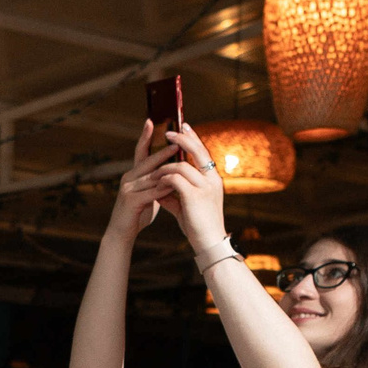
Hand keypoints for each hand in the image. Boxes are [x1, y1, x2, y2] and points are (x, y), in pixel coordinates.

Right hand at [105, 119, 185, 242]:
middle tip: (177, 141)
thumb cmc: (137, 213)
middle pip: (147, 160)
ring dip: (168, 170)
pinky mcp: (131, 201)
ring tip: (182, 162)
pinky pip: (151, 192)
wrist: (121, 233)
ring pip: (152, 176)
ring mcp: (128, 188)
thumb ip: (157, 181)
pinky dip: (164, 189)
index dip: (145, 136)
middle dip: (163, 151)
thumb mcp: (149, 193)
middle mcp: (128, 178)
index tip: (151, 120)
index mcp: (133, 174)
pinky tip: (175, 186)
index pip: (140, 151)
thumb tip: (171, 171)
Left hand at [145, 123, 230, 253]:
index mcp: (213, 179)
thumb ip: (175, 194)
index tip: (184, 126)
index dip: (193, 138)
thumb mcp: (187, 205)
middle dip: (182, 139)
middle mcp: (212, 179)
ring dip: (164, 168)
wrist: (208, 242)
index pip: (203, 153)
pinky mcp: (195, 195)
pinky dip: (164, 180)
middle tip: (168, 132)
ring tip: (154, 173)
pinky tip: (157, 184)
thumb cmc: (198, 225)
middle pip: (198, 151)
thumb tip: (161, 187)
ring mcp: (205, 186)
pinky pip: (175, 179)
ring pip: (181, 166)